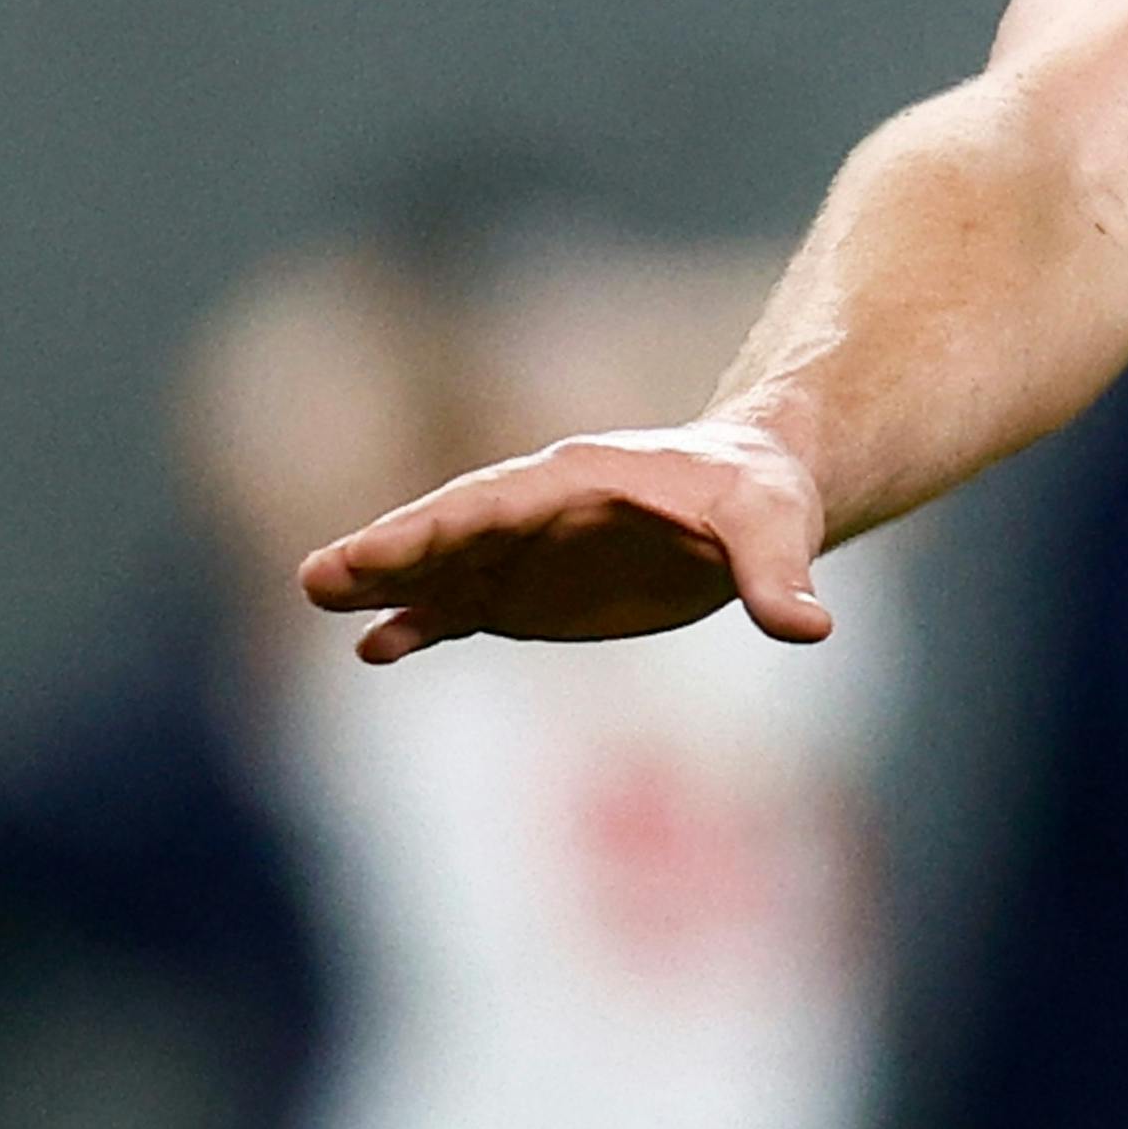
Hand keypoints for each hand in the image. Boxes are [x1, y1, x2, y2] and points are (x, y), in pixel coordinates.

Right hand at [289, 420, 833, 660]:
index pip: (498, 501)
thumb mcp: (777, 527)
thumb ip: (779, 575)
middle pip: (449, 527)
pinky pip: (461, 608)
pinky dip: (417, 625)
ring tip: (316, 595)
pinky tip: (372, 650)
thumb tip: (811, 627)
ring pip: (440, 568)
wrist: (752, 497)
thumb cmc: (764, 497)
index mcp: (581, 478)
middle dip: (388, 550)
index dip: (441, 525)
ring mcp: (524, 551)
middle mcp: (536, 511)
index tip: (384, 546)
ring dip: (382, 584)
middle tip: (318, 575)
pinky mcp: (528, 592)